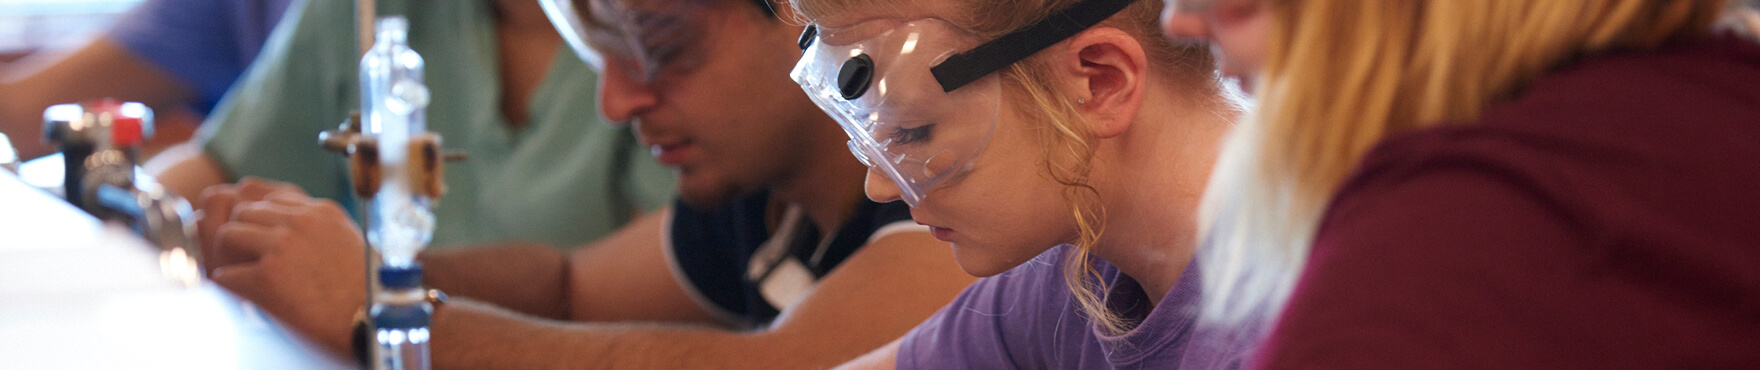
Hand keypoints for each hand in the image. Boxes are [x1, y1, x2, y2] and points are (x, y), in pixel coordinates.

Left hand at [206, 181, 366, 355]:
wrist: (369, 320)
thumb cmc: (365, 287)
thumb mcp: (349, 240)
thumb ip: (322, 226)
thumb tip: (293, 223)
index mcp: (321, 211)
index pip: (272, 199)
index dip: (266, 220)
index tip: (267, 239)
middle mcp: (300, 222)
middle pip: (245, 212)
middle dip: (244, 233)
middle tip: (248, 256)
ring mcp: (281, 247)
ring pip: (228, 234)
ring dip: (231, 255)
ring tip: (243, 271)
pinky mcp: (266, 277)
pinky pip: (226, 274)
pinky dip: (230, 284)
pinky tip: (243, 292)